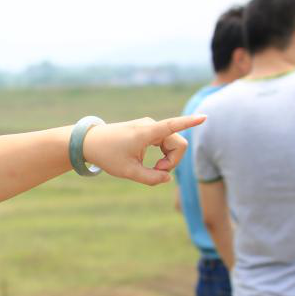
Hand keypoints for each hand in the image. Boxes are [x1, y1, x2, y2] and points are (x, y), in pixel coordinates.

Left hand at [82, 115, 202, 185]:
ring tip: (152, 168)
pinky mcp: (148, 131)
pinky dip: (163, 155)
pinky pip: (166, 143)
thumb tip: (167, 178)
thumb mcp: (128, 172)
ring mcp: (150, 127)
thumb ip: (150, 178)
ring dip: (168, 160)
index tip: (204, 117)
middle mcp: (151, 125)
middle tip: (156, 172)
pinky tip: (154, 163)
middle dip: (173, 161)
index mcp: (146, 132)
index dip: (189, 123)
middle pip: (178, 144)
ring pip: (173, 145)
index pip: (172, 125)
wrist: (90, 142)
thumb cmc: (106, 155)